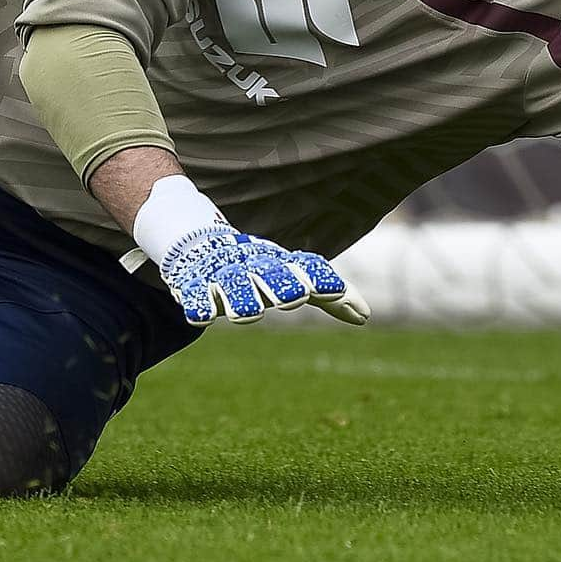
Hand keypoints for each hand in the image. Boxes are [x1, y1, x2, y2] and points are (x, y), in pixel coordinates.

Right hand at [131, 174, 369, 326]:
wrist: (204, 245)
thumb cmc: (262, 267)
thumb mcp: (295, 276)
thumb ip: (331, 296)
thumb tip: (367, 316)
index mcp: (283, 264)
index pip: (307, 269)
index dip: (321, 281)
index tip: (337, 294)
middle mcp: (256, 267)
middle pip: (271, 277)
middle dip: (283, 287)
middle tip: (295, 298)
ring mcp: (224, 277)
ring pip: (235, 289)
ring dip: (243, 300)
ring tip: (250, 313)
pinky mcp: (194, 287)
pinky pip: (196, 297)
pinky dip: (200, 306)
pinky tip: (203, 315)